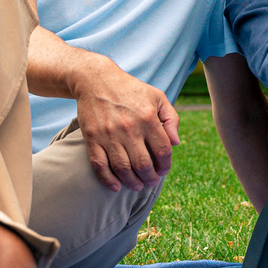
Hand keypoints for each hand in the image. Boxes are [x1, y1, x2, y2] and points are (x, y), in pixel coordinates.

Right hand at [73, 58, 180, 191]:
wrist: (96, 80)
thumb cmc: (131, 89)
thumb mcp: (157, 97)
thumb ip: (171, 118)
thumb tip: (176, 143)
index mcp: (148, 118)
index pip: (162, 151)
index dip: (165, 165)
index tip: (163, 170)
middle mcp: (129, 128)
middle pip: (143, 164)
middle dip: (150, 178)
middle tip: (151, 181)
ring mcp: (109, 135)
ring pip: (123, 169)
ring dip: (132, 182)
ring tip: (138, 186)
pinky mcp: (92, 138)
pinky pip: (100, 166)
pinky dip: (108, 180)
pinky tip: (116, 187)